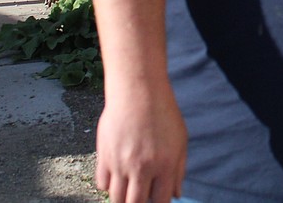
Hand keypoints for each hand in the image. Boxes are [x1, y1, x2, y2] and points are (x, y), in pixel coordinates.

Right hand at [95, 87, 187, 202]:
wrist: (138, 90)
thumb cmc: (162, 112)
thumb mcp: (180, 139)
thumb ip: (179, 170)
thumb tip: (176, 194)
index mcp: (165, 165)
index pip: (160, 202)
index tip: (156, 201)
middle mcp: (142, 167)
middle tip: (140, 198)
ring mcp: (121, 163)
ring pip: (116, 198)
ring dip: (123, 198)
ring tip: (129, 189)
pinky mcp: (104, 155)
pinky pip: (102, 183)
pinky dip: (109, 185)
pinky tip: (117, 176)